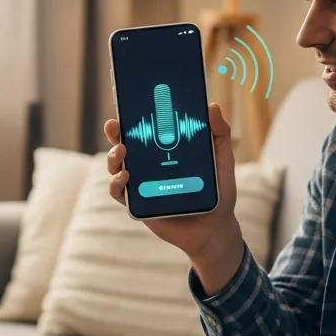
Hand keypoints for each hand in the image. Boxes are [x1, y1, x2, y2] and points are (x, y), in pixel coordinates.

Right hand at [104, 103, 244, 292]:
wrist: (215, 229)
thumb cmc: (218, 194)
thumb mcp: (222, 161)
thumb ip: (219, 135)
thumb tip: (212, 106)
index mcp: (165, 151)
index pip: (145, 131)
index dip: (133, 118)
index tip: (127, 106)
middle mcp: (148, 166)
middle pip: (124, 145)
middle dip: (114, 134)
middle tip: (114, 125)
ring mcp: (141, 184)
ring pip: (116, 166)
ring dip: (113, 156)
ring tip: (122, 150)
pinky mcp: (137, 204)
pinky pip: (119, 192)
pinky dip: (116, 183)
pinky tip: (125, 177)